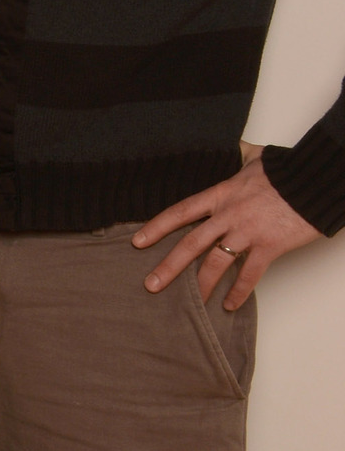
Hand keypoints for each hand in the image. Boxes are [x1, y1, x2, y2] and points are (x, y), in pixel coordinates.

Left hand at [135, 144, 322, 309]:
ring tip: (191, 304)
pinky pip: (250, 274)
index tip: (137, 242)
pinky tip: (229, 305)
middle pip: (190, 244)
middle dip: (169, 266)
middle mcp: (228, 216)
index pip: (180, 212)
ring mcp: (248, 232)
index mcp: (220, 195)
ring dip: (201, 285)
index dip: (156, 228)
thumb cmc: (285, 170)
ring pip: (216, 263)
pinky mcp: (270, 246)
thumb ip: (239, 153)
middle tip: (151, 285)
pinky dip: (239, 292)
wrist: (313, 182)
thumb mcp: (256, 156)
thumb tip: (234, 145)